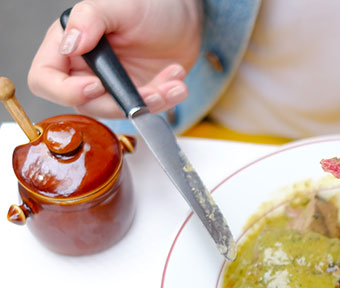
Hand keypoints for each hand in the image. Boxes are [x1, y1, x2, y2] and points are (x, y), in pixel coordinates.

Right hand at [28, 0, 201, 117]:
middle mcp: (85, 70)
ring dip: (150, 103)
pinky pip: (144, 112)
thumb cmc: (148, 6)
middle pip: (86, 105)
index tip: (97, 85)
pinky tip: (177, 81)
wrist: (183, 19)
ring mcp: (111, 87)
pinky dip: (165, 101)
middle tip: (152, 90)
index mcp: (68, 46)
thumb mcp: (119, 6)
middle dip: (121, 103)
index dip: (66, 91)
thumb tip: (69, 44)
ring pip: (119, 113)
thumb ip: (89, 18)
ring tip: (174, 81)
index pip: (45, 79)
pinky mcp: (135, 97)